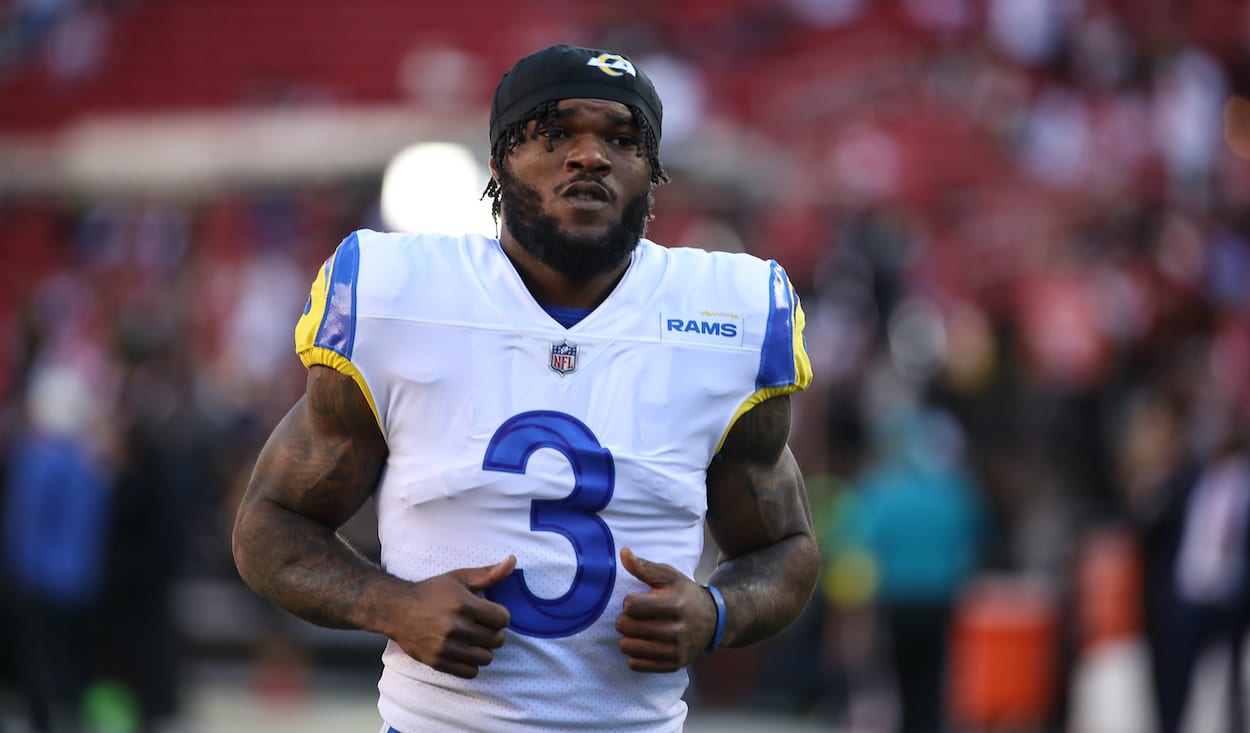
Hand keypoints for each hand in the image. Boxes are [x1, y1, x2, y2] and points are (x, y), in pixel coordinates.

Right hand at [387, 556, 515, 678]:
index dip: (500, 615)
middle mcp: (455, 627)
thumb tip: (513, 561)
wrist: (396, 610)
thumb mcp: (459, 577)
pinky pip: (470, 672)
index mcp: (463, 604)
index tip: (491, 613)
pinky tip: (464, 651)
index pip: (503, 619)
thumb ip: (489, 573)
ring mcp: (446, 647)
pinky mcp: (438, 661)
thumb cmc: (431, 592)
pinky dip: (471, 664)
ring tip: (474, 639)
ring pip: (486, 658)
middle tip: (483, 626)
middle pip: (497, 640)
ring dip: (484, 649)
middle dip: (494, 632)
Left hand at [615, 546, 717, 672]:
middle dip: (625, 619)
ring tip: (638, 630)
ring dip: (627, 637)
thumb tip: (623, 552)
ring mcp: (675, 650)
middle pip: (627, 627)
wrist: (713, 621)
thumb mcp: (669, 576)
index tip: (639, 600)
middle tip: (635, 616)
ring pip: (628, 647)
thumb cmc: (685, 595)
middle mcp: (676, 630)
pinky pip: (636, 664)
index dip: (629, 602)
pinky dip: (634, 654)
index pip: (631, 606)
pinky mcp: (672, 665)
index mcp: (674, 604)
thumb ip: (644, 566)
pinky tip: (643, 643)